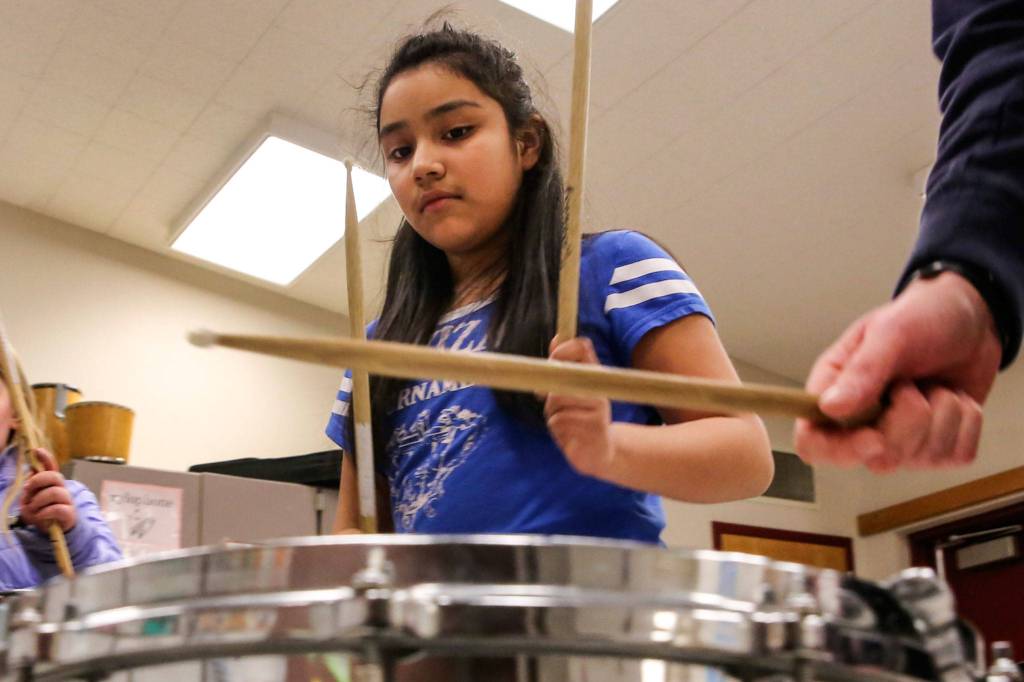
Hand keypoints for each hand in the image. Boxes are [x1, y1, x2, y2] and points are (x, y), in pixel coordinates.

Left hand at [19, 449, 76, 531]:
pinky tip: (39, 517)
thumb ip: (32, 485)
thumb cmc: (41, 511)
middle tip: (27, 491)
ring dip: (38, 501)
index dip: (45, 457)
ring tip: (33, 509)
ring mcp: (67, 500)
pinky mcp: (69, 513)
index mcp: (51, 483)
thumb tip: (32, 471)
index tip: (36, 451)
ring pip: (55, 492)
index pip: (51, 466)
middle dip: (37, 481)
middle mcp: (61, 488)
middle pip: (54, 476)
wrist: (53, 529)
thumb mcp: (31, 498)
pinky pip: (57, 509)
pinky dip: (44, 513)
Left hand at [544, 337, 614, 477]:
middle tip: (544, 399)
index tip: (550, 367)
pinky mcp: (594, 428)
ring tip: (561, 422)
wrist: (601, 452)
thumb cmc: (580, 418)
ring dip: (551, 414)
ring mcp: (599, 407)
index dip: (561, 351)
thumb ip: (563, 368)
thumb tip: (556, 337)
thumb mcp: (571, 391)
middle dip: (547, 392)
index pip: (582, 346)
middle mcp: (599, 387)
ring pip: (556, 400)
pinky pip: (559, 421)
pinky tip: (568, 435)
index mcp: (595, 374)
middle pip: (561, 377)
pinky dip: (556, 429)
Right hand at [795, 272, 1001, 471]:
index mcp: (834, 393)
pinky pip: (957, 454)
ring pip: (922, 457)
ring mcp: (902, 441)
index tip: (875, 439)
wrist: (971, 317)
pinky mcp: (940, 448)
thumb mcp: (890, 333)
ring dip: (944, 412)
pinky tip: (956, 397)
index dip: (838, 451)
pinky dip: (968, 422)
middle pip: (878, 457)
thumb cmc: (921, 317)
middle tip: (913, 383)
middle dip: (909, 421)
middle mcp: (861, 424)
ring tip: (935, 383)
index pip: (814, 443)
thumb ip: (861, 371)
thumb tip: (829, 407)